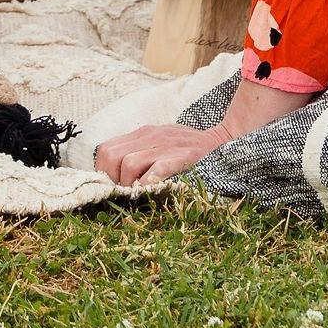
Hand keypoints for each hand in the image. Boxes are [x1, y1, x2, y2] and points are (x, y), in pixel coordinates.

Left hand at [94, 122, 230, 185]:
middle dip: (112, 179)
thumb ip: (141, 153)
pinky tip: (150, 191)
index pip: (106, 149)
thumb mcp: (162, 143)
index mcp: (143, 133)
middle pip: (112, 156)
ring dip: (128, 184)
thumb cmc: (190, 148)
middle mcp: (151, 136)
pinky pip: (156, 170)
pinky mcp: (182, 156)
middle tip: (123, 193)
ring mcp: (166, 145)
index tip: (112, 186)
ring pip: (129, 163)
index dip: (103, 171)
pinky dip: (147, 183)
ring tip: (137, 194)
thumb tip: (116, 175)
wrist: (224, 139)